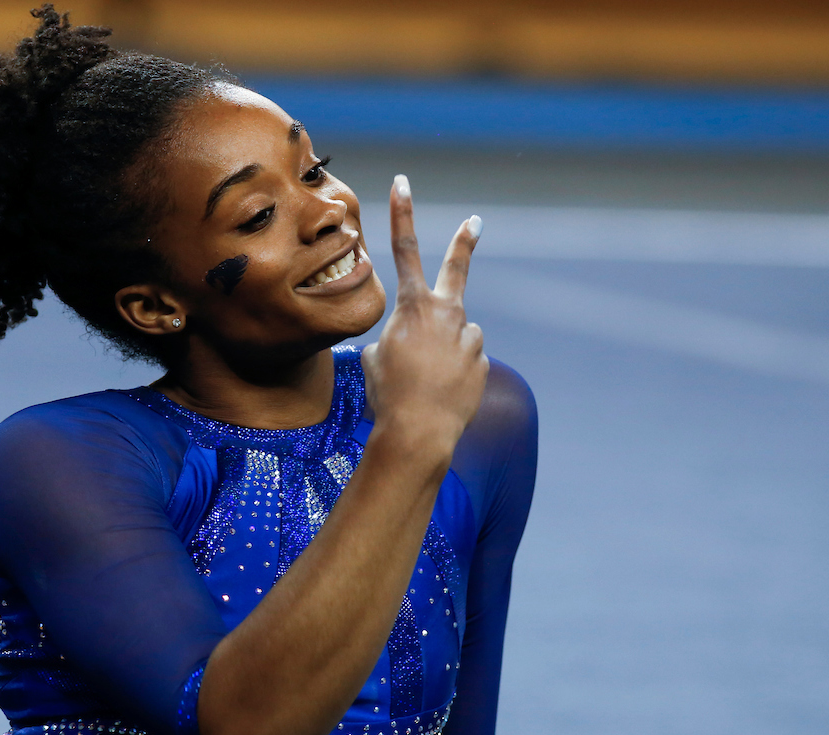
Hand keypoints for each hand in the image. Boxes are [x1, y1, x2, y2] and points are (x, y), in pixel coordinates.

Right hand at [361, 175, 488, 461]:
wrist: (419, 431)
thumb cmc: (388, 393)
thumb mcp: (373, 360)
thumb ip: (390, 341)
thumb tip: (402, 345)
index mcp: (414, 307)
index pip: (406, 250)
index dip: (403, 215)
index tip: (405, 184)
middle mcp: (447, 314)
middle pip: (455, 269)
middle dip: (464, 243)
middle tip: (475, 222)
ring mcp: (469, 338)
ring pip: (454, 335)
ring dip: (440, 352)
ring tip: (425, 382)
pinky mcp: (481, 363)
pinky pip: (463, 362)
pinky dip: (451, 375)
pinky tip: (439, 394)